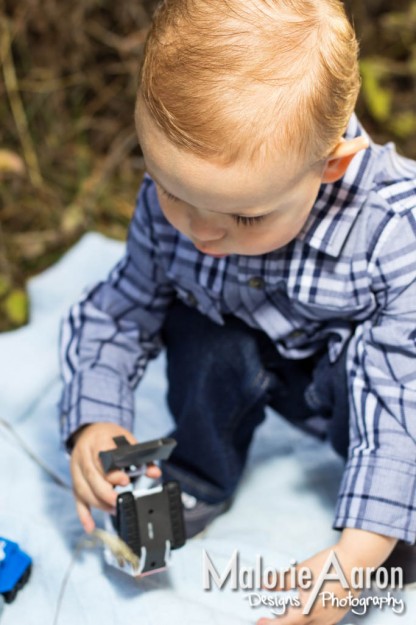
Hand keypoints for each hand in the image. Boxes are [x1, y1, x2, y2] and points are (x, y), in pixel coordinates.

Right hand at [70, 423, 160, 532]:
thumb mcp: (127, 440)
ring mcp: (76, 469)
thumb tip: (155, 473)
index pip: (101, 459)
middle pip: (91, 477)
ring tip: (114, 509)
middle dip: (106, 493)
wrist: (90, 431)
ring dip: (98, 503)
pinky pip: (77, 499)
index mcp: (97, 442)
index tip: (125, 481)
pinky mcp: (75, 481)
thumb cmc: (110, 437)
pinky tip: (90, 527)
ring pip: (83, 490)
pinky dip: (83, 515)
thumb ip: (141, 457)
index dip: (112, 473)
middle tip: (119, 502)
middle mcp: (83, 455)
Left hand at [257, 529, 396, 624]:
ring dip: (296, 622)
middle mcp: (320, 620)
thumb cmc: (327, 564)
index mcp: (308, 611)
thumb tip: (264, 585)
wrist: (355, 562)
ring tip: (285, 614)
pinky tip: (305, 612)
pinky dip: (308, 622)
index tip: (259, 621)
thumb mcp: (301, 571)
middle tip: (268, 619)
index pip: (284, 624)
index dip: (270, 624)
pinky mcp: (338, 615)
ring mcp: (331, 620)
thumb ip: (281, 580)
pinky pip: (320, 624)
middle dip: (281, 623)